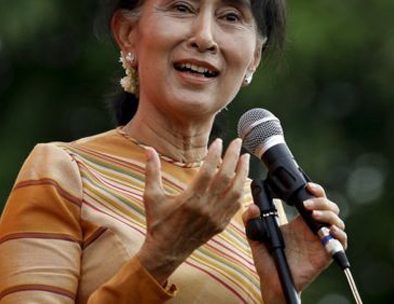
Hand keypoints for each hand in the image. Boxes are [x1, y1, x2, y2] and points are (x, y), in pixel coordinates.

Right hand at [137, 138, 249, 283]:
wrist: (166, 252)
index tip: (219, 141)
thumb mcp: (152, 196)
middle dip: (233, 157)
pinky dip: (241, 191)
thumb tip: (148, 149)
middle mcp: (206, 208)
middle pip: (225, 177)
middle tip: (237, 142)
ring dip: (242, 173)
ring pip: (235, 191)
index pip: (207, 171)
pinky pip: (236, 205)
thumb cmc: (158, 222)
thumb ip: (152, 171)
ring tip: (245, 158)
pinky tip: (242, 180)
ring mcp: (216, 217)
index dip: (215, 154)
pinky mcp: (220, 225)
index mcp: (190, 199)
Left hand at [242, 183, 346, 302]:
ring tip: (313, 215)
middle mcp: (313, 228)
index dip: (315, 190)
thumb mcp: (256, 236)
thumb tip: (252, 207)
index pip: (314, 199)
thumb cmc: (267, 259)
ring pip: (337, 221)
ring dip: (328, 214)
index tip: (306, 186)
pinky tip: (329, 230)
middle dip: (321, 201)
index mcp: (300, 221)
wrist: (272, 281)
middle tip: (306, 205)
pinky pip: (341, 242)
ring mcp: (321, 240)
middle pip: (329, 207)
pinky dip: (339, 234)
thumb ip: (251, 221)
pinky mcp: (326, 254)